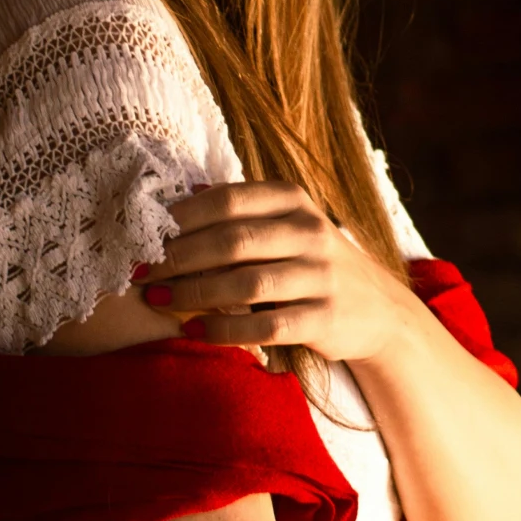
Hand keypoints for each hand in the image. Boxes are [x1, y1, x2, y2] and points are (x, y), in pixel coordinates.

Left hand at [134, 180, 416, 364]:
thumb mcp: (290, 223)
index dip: (181, 217)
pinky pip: (265, 326)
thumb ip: (244, 208)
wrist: (380, 310)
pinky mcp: (325, 319)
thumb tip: (188, 189)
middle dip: (178, 257)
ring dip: (194, 294)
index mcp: (294, 201)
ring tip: (158, 300)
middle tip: (140, 271)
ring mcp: (321, 276)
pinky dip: (225, 331)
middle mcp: (310, 233)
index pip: (228, 201)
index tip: (143, 233)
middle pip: (231, 241)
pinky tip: (195, 331)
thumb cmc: (316, 262)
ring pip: (245, 284)